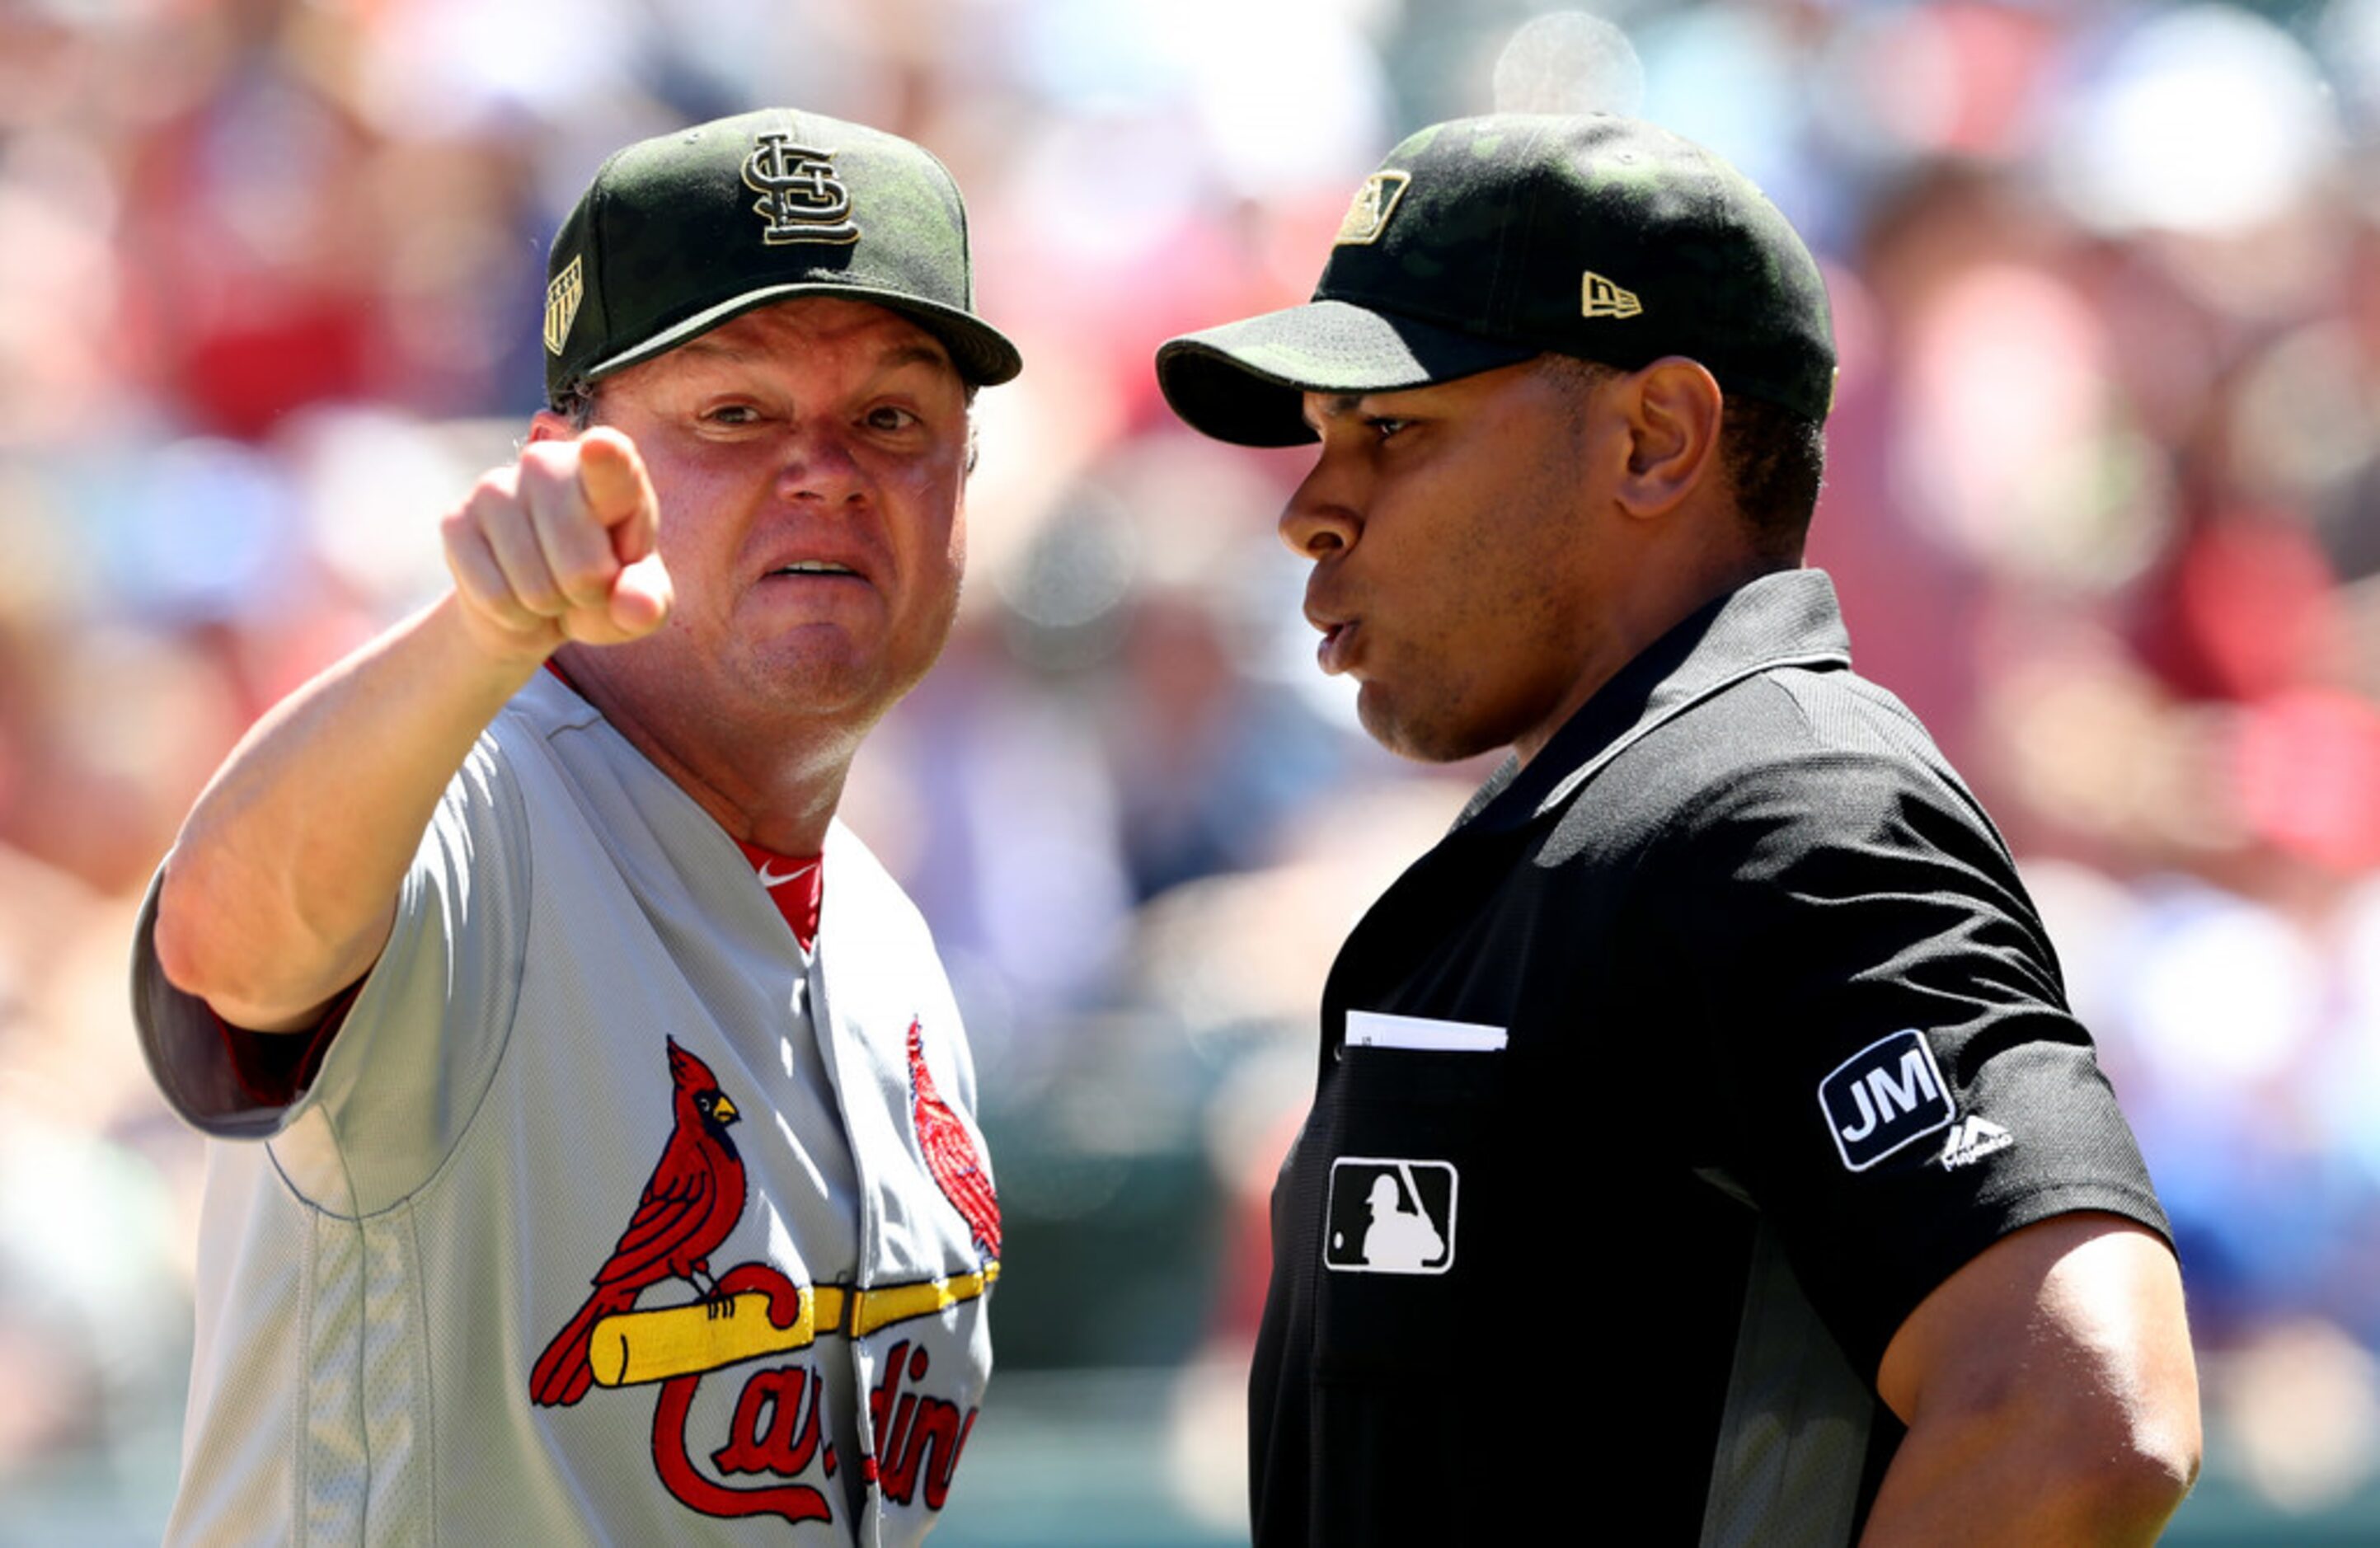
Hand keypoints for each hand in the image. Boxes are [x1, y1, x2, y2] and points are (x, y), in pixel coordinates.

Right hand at [441, 427, 673, 664]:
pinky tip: (515, 594)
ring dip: (550, 607)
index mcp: (610, 472)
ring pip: (535, 586)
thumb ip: (648, 603)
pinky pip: (495, 596)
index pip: (612, 464)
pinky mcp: (455, 521)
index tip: (600, 448)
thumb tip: (637, 607)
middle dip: (589, 595)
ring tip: (551, 586)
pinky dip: (514, 615)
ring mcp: (495, 487)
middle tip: (586, 584)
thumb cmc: (603, 591)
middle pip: (580, 563)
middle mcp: (548, 463)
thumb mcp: (637, 604)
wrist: (535, 606)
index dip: (606, 459)